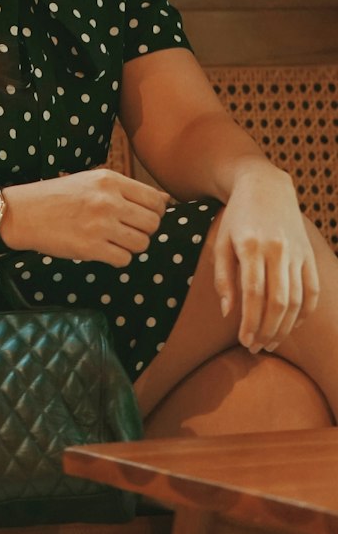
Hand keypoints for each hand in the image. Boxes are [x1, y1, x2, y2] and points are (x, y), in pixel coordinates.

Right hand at [5, 167, 170, 265]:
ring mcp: (100, 225)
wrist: (23, 213)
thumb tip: (166, 200)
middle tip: (127, 231)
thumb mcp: (93, 181)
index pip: (156, 200)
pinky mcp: (90, 248)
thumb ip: (128, 190)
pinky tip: (104, 251)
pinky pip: (124, 260)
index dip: (156, 212)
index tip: (143, 217)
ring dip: (132, 246)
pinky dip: (118, 258)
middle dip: (145, 231)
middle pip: (153, 224)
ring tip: (115, 241)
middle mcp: (108, 201)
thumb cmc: (58, 196)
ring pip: (142, 244)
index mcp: (110, 180)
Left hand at [212, 171, 319, 352]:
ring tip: (271, 341)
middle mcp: (277, 250)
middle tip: (257, 348)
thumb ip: (223, 279)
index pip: (253, 294)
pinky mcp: (309, 254)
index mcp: (251, 246)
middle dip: (268, 330)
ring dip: (285, 327)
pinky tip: (292, 325)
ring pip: (296, 300)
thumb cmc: (236, 217)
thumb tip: (229, 314)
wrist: (265, 185)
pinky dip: (305, 312)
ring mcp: (296, 252)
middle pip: (278, 302)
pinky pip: (312, 290)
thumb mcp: (221, 242)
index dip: (250, 322)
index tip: (245, 341)